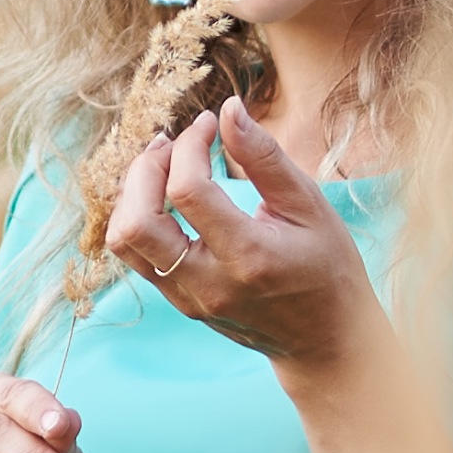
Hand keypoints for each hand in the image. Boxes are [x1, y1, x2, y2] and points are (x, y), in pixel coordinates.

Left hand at [102, 98, 382, 381]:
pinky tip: (164, 194)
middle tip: (173, 142)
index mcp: (248, 256)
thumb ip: (264, 158)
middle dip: (144, 168)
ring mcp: (188, 299)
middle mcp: (208, 283)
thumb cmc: (328, 268)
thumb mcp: (310, 206)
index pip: (187, 192)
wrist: (327, 341)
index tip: (207, 123)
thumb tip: (228, 110)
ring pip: (123, 242)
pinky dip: (138, 215)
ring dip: (132, 194)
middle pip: (136, 222)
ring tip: (164, 165)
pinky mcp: (179, 303)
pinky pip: (135, 256)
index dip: (189, 145)